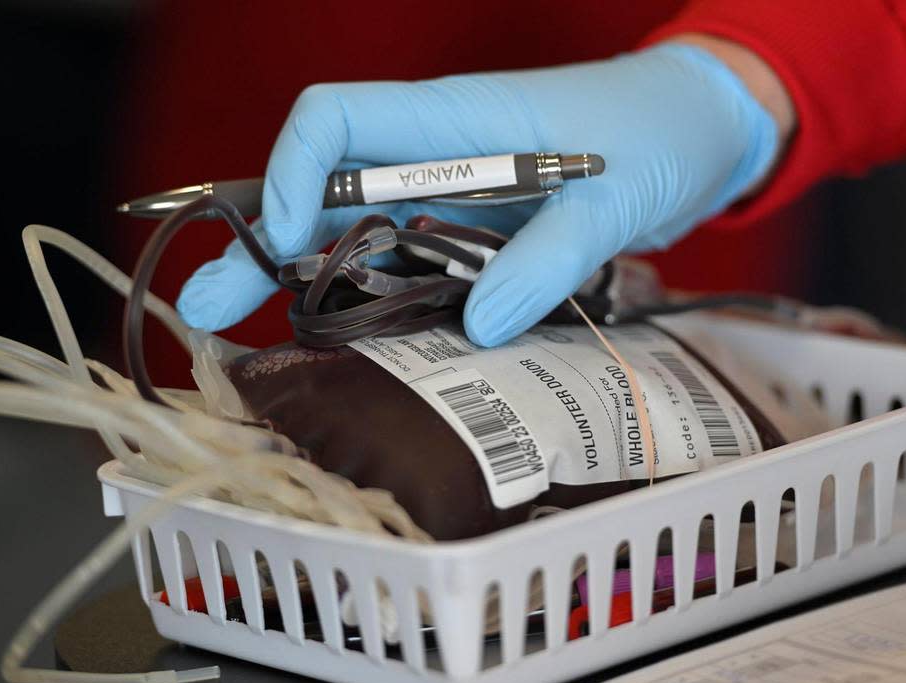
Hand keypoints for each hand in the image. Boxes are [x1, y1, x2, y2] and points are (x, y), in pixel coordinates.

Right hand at [178, 40, 786, 345]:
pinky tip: (339, 341)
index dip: (293, 173)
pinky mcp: (474, 234)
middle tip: (204, 308)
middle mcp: (435, 153)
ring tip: (244, 338)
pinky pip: (407, 266)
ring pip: (352, 234)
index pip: (336, 120)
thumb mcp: (617, 195)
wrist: (701, 132)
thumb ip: (549, 256)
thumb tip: (479, 325)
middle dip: (258, 243)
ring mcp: (450, 196)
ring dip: (298, 281)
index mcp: (454, 118)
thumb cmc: (660, 133)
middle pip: (322, 189)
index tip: (284, 242)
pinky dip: (369, 299)